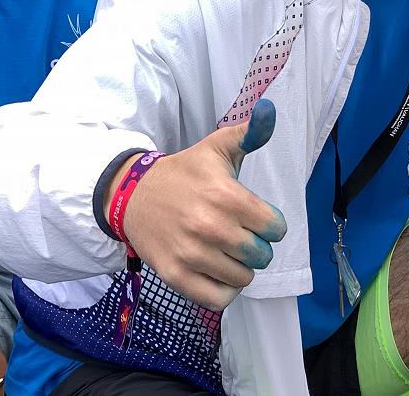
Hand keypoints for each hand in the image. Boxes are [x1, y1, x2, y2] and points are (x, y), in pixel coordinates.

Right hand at [114, 99, 286, 310]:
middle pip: (261, 254)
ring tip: (228, 252)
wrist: (133, 195)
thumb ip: (249, 132)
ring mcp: (191, 254)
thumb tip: (270, 109)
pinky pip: (218, 299)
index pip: (275, 227)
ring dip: (241, 267)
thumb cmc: (184, 173)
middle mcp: (210, 227)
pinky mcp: (175, 275)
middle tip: (241, 234)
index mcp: (226, 196)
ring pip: (243, 277)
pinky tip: (219, 272)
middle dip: (257, 246)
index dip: (272, 224)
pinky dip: (225, 290)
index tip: (257, 218)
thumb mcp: (216, 147)